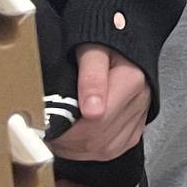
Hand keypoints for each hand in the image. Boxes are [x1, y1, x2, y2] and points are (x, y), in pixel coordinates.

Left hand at [49, 46, 150, 164]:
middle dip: (68, 141)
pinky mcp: (136, 125)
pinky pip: (114, 150)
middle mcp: (140, 100)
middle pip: (100, 139)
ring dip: (78, 149)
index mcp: (131, 79)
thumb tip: (92, 111)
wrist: (119, 34)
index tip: (47, 126)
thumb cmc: (101, 40)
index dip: (67, 129)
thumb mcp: (91, 49)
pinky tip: (78, 141)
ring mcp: (139, 115)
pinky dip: (92, 151)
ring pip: (106, 150)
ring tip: (59, 136)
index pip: (97, 121)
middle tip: (47, 132)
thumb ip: (91, 77)